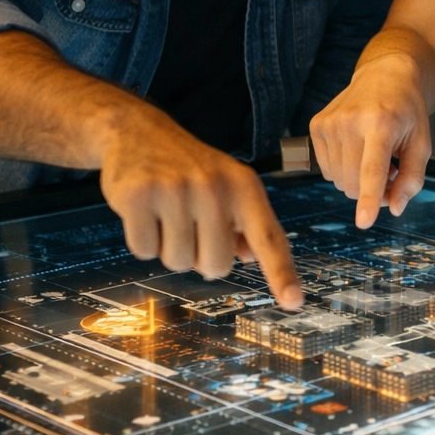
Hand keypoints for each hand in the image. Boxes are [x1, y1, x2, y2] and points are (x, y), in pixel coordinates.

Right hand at [100, 113, 301, 309]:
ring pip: (177, 262)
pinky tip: (144, 211)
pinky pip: (144, 251)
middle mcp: (215, 188)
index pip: (269, 238)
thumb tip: (251, 256)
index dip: (282, 273)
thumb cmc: (191, 167)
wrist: (139, 131)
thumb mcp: (228, 186)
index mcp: (245, 188)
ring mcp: (176, 190)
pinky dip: (142, 240)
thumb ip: (245, 223)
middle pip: (216, 266)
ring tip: (166, 212)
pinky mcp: (139, 195)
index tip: (295, 302)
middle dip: (200, 257)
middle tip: (190, 224)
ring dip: (169, 248)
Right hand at [308, 53, 431, 228]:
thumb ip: (412, 178)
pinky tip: (357, 149)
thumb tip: (395, 208)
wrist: (385, 76)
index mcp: (382, 123)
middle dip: (372, 189)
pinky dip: (344, 169)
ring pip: (339, 181)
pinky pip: (327, 170)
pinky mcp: (316, 125)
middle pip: (354, 184)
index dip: (370, 199)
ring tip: (374, 154)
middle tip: (391, 168)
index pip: (373, 169)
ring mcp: (329, 122)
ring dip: (357, 179)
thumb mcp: (422, 143)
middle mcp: (351, 121)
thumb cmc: (407, 113)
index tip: (364, 222)